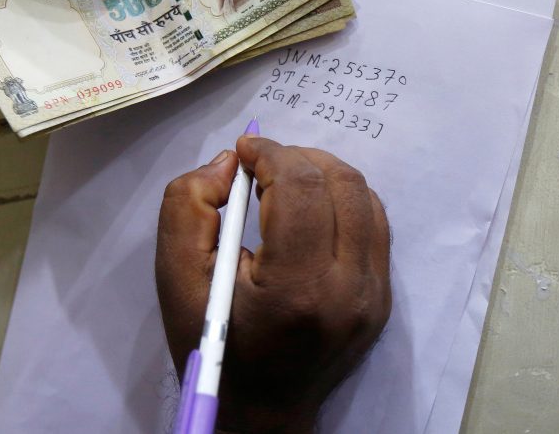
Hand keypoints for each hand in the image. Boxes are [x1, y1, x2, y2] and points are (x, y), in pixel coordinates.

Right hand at [156, 137, 391, 433]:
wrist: (260, 412)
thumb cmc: (212, 344)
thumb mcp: (175, 277)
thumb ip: (188, 205)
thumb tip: (232, 164)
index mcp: (296, 287)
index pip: (300, 187)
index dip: (270, 154)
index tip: (245, 150)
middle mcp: (348, 289)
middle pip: (340, 183)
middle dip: (297, 157)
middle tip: (263, 164)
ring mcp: (374, 295)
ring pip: (365, 197)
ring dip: (323, 174)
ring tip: (287, 181)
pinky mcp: (383, 298)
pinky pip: (375, 224)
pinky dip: (344, 200)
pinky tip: (313, 208)